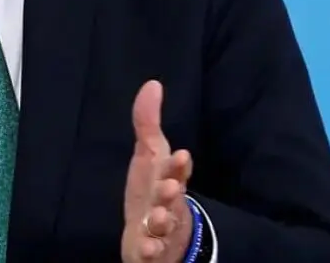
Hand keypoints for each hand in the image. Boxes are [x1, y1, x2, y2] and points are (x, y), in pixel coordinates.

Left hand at [121, 80, 193, 262]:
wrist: (152, 232)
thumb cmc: (152, 188)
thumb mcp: (149, 155)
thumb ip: (147, 122)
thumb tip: (152, 83)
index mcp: (168, 180)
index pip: (176, 171)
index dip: (179, 165)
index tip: (183, 156)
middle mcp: (169, 205)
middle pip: (173, 199)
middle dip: (172, 193)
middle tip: (171, 187)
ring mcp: (161, 229)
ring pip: (164, 226)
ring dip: (162, 221)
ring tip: (157, 217)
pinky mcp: (151, 249)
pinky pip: (152, 252)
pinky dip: (150, 250)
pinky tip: (146, 248)